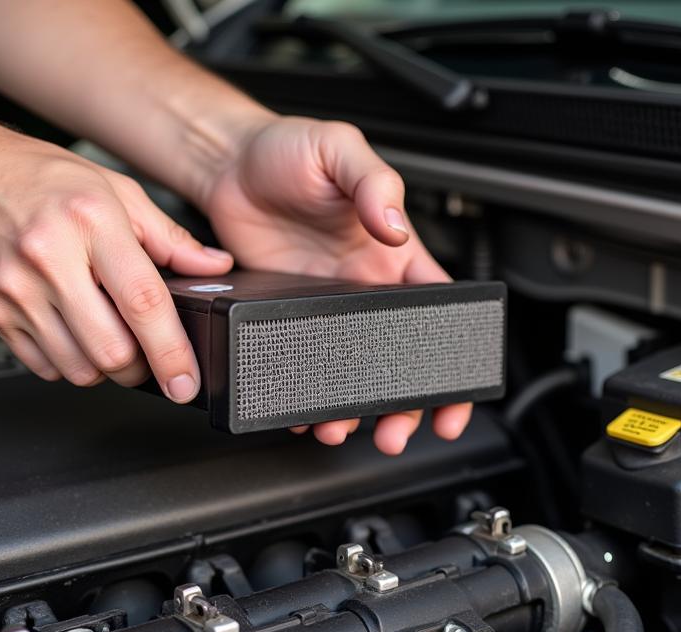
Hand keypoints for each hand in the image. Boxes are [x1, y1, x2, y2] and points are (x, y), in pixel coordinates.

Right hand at [0, 127, 232, 398]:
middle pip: (112, 351)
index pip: (143, 304)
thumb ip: (171, 239)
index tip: (186, 381)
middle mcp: (49, 258)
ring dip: (105, 368)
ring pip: (80, 369)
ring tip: (106, 333)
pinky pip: (46, 366)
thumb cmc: (41, 179)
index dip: (171, 353)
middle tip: (146, 352)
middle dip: (140, 367)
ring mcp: (15, 289)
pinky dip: (70, 363)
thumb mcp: (117, 193)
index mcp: (91, 223)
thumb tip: (216, 268)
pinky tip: (73, 331)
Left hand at [201, 114, 472, 454]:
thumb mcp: (340, 151)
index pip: (440, 314)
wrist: (224, 163)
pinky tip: (298, 411)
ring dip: (350, 409)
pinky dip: (301, 394)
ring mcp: (326, 310)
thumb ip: (374, 184)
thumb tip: (394, 229)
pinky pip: (301, 365)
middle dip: (404, 405)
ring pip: (351, 374)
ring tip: (339, 428)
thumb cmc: (288, 149)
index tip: (455, 396)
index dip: (454, 359)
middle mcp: (365, 289)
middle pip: (399, 362)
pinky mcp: (286, 318)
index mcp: (394, 255)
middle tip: (394, 432)